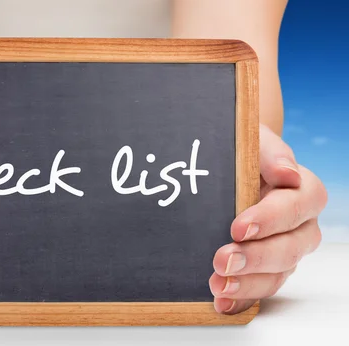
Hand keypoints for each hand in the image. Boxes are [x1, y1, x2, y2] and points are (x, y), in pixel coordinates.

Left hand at [210, 124, 327, 313]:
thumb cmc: (244, 154)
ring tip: (217, 285)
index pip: (297, 206)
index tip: (238, 227)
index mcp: (303, 191)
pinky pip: (260, 289)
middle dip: (255, 257)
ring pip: (278, 274)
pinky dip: (241, 299)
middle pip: (290, 248)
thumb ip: (270, 153)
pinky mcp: (266, 269)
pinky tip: (221, 302)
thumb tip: (288, 172)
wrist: (228, 170)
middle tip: (222, 260)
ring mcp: (284, 250)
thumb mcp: (254, 142)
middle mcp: (300, 226)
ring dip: (247, 283)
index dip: (270, 219)